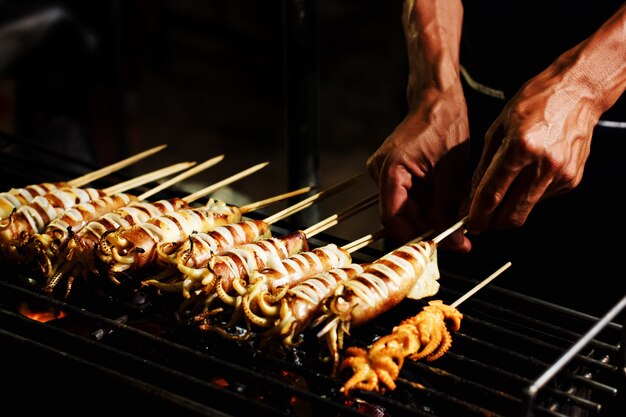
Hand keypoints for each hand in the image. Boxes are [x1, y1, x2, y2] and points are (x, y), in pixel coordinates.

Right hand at [367, 84, 471, 251]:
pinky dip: (428, 204)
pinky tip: (446, 202)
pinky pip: (408, 198)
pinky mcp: (394, 172)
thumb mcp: (452, 173)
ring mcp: (385, 173)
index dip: (416, 238)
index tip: (440, 248)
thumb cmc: (444, 125)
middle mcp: (381, 173)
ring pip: (407, 209)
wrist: (437, 99)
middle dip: (429, 228)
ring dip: (430, 216)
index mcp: (390, 171)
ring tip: (457, 216)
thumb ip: (448, 211)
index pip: (393, 219)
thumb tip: (454, 242)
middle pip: (401, 216)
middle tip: (459, 237)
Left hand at [467, 67, 601, 233]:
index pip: (493, 195)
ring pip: (527, 210)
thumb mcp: (497, 129)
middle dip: (492, 222)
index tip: (469, 224)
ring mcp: (561, 174)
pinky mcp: (572, 179)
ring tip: (503, 191)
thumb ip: (482, 167)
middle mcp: (544, 164)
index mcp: (521, 147)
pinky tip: (527, 175)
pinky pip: (542, 199)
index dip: (477, 215)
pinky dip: (528, 195)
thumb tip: (469, 197)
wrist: (576, 92)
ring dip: (510, 208)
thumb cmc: (533, 103)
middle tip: (481, 218)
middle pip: (512, 215)